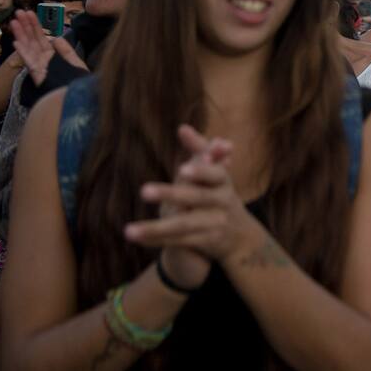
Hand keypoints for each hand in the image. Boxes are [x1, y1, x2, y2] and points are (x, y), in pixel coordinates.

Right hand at [10, 10, 86, 85]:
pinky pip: (29, 61)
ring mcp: (39, 66)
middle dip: (26, 26)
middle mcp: (43, 59)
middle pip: (33, 39)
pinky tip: (16, 42)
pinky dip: (23, 52)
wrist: (79, 96)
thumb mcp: (75, 63)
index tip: (30, 13)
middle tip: (19, 12)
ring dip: (21, 34)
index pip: (42, 37)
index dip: (35, 25)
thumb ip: (66, 50)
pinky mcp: (37, 74)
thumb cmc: (78, 82)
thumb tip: (56, 38)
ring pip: (28, 47)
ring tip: (14, 22)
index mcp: (52, 56)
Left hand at [146, 129, 229, 290]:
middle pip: (196, 198)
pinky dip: (157, 239)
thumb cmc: (219, 195)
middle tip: (144, 191)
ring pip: (183, 225)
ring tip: (129, 230)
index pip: (214, 173)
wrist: (241, 236)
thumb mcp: (215, 173)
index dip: (200, 172)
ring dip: (156, 227)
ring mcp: (215, 224)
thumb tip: (182, 128)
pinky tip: (137, 238)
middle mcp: (223, 202)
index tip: (182, 170)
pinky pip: (179, 241)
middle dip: (172, 194)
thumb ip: (199, 150)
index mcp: (223, 182)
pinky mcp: (206, 242)